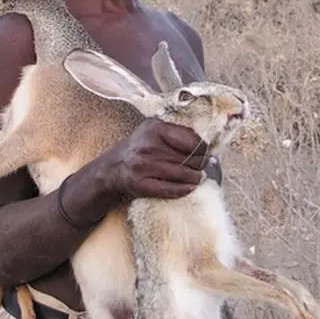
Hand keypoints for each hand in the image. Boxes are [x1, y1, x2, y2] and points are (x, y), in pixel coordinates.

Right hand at [101, 118, 220, 201]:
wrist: (113, 167)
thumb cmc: (140, 147)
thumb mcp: (154, 129)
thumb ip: (176, 132)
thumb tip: (205, 145)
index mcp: (155, 128)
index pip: (192, 140)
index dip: (203, 148)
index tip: (204, 152)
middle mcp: (148, 146)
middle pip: (189, 159)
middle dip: (200, 164)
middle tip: (202, 167)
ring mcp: (143, 166)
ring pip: (182, 174)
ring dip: (195, 178)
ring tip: (197, 177)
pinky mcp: (141, 185)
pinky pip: (170, 189)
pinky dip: (183, 189)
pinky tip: (189, 188)